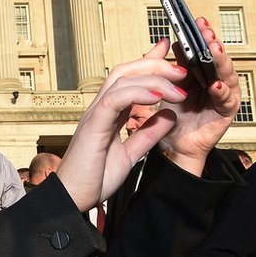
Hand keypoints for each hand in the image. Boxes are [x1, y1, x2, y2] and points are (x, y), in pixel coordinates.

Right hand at [57, 20, 238, 211]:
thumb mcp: (130, 155)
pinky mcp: (93, 126)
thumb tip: (169, 117)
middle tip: (182, 69)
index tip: (172, 57)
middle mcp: (99, 110)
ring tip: (178, 86)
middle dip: (155, 64)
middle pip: (125, 71)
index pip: (128, 80)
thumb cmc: (94, 179)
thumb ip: (147, 135)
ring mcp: (95, 115)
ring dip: (153, 78)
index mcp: (107, 115)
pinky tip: (158, 98)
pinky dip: (138, 93)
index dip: (149, 65)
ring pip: (121, 79)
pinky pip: (116, 99)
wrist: (73, 199)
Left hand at [157, 18, 240, 173]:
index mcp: (201, 74)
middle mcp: (214, 81)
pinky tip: (215, 84)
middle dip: (212, 44)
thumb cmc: (171, 118)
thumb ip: (166, 66)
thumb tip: (167, 41)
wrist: (171, 146)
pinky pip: (226, 100)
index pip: (204, 51)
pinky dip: (221, 92)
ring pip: (225, 75)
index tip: (196, 23)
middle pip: (217, 59)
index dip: (202, 37)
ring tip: (214, 51)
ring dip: (220, 62)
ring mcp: (223, 96)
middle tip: (206, 32)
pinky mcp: (226, 112)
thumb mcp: (166, 87)